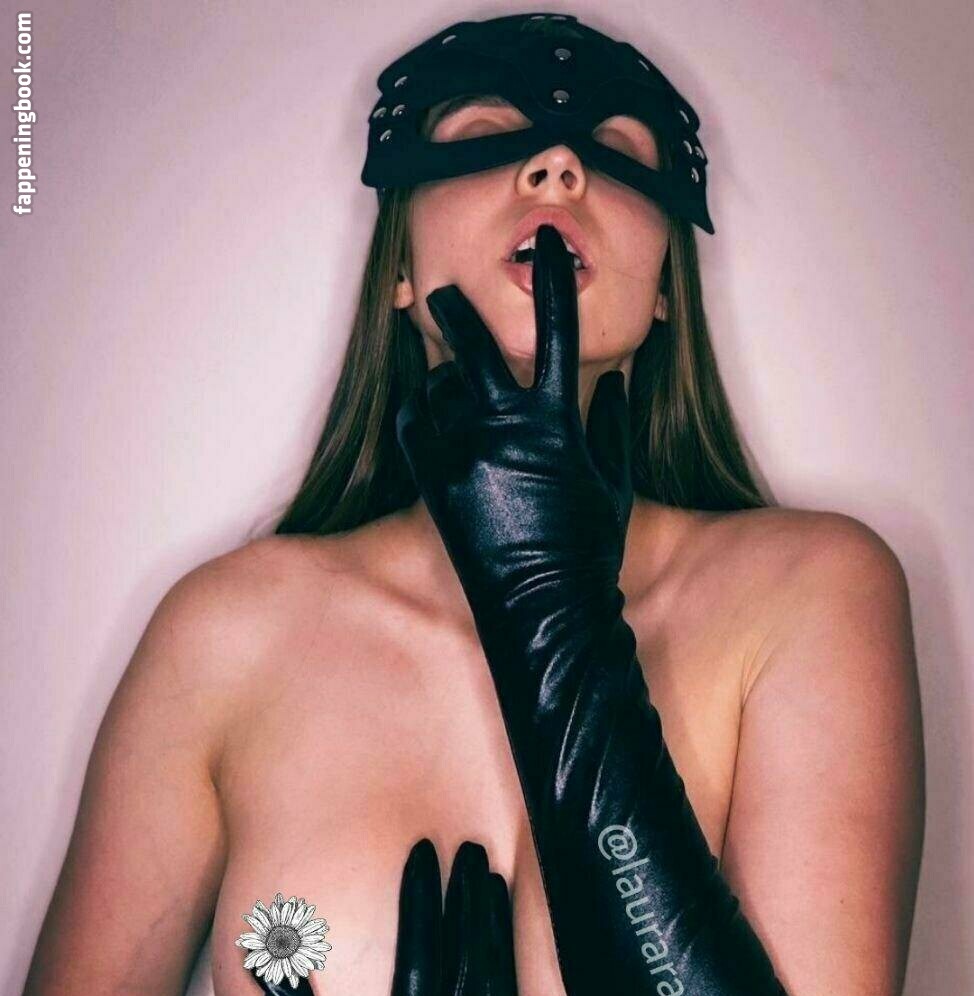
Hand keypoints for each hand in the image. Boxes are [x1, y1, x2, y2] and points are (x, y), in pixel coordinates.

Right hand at [248, 839, 515, 995]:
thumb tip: (271, 955)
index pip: (420, 969)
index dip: (421, 907)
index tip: (421, 855)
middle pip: (470, 974)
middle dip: (469, 905)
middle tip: (468, 848)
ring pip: (496, 995)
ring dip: (494, 933)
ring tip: (490, 877)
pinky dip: (504, 974)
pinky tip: (500, 938)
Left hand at [396, 223, 633, 628]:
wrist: (542, 609)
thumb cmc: (587, 550)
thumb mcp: (616, 485)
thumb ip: (616, 427)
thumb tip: (616, 386)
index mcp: (557, 422)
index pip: (558, 330)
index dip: (554, 281)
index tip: (548, 245)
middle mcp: (505, 426)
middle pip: (473, 343)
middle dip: (458, 310)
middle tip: (445, 295)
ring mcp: (464, 452)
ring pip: (439, 384)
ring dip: (444, 375)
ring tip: (446, 380)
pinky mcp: (433, 480)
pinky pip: (412, 422)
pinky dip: (417, 408)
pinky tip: (423, 408)